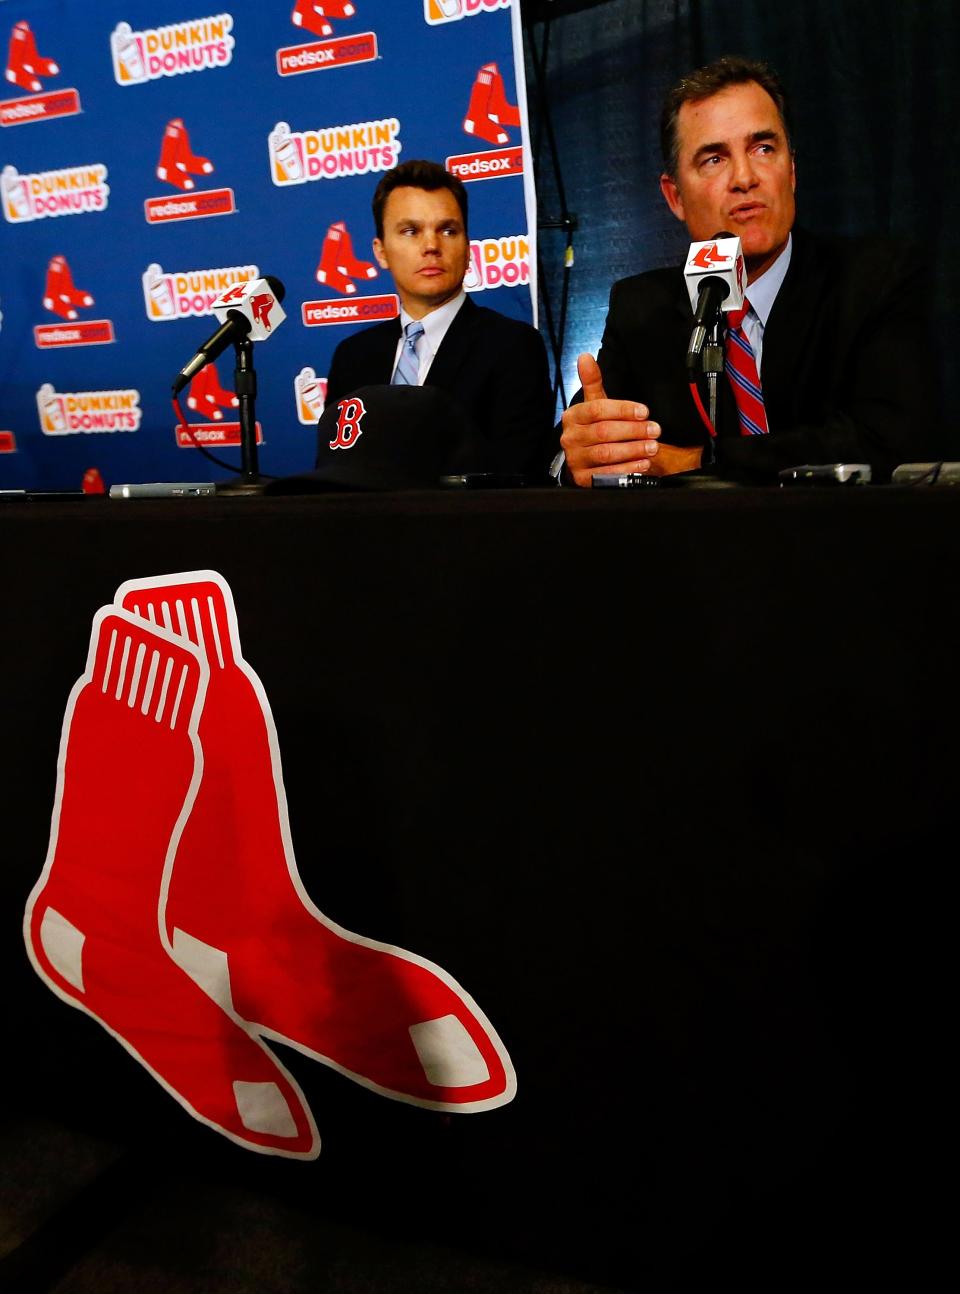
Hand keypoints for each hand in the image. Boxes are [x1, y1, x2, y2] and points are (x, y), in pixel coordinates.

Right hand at [559, 354, 700, 485]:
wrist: (585, 460)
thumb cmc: (595, 429)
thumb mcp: (595, 405)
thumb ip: (592, 382)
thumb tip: (585, 357)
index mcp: (573, 416)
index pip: (597, 409)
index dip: (623, 410)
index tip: (644, 412)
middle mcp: (569, 438)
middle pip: (603, 432)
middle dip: (633, 431)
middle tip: (655, 430)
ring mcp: (574, 459)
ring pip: (606, 453)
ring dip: (633, 450)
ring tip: (652, 447)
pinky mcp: (581, 479)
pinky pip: (606, 475)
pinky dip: (627, 470)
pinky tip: (642, 463)